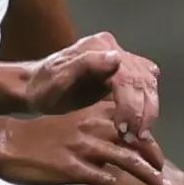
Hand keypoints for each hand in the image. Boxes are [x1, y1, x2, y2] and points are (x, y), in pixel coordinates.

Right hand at [0, 108, 176, 184]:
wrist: (4, 142)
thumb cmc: (32, 137)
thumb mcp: (66, 124)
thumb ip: (88, 130)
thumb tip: (107, 144)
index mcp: (90, 114)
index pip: (130, 124)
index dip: (147, 140)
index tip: (155, 155)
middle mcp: (92, 127)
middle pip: (136, 141)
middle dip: (154, 159)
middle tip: (165, 175)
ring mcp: (84, 148)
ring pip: (129, 162)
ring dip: (150, 178)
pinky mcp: (74, 168)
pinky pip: (110, 182)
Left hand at [18, 31, 159, 135]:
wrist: (35, 87)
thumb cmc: (42, 87)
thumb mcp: (57, 79)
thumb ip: (84, 66)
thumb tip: (116, 58)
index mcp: (99, 46)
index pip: (126, 76)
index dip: (130, 105)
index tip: (125, 130)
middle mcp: (113, 47)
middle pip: (142, 79)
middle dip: (142, 111)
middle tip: (135, 138)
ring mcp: (120, 58)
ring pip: (148, 83)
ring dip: (148, 111)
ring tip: (138, 136)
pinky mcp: (123, 71)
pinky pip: (145, 86)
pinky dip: (147, 106)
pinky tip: (140, 125)